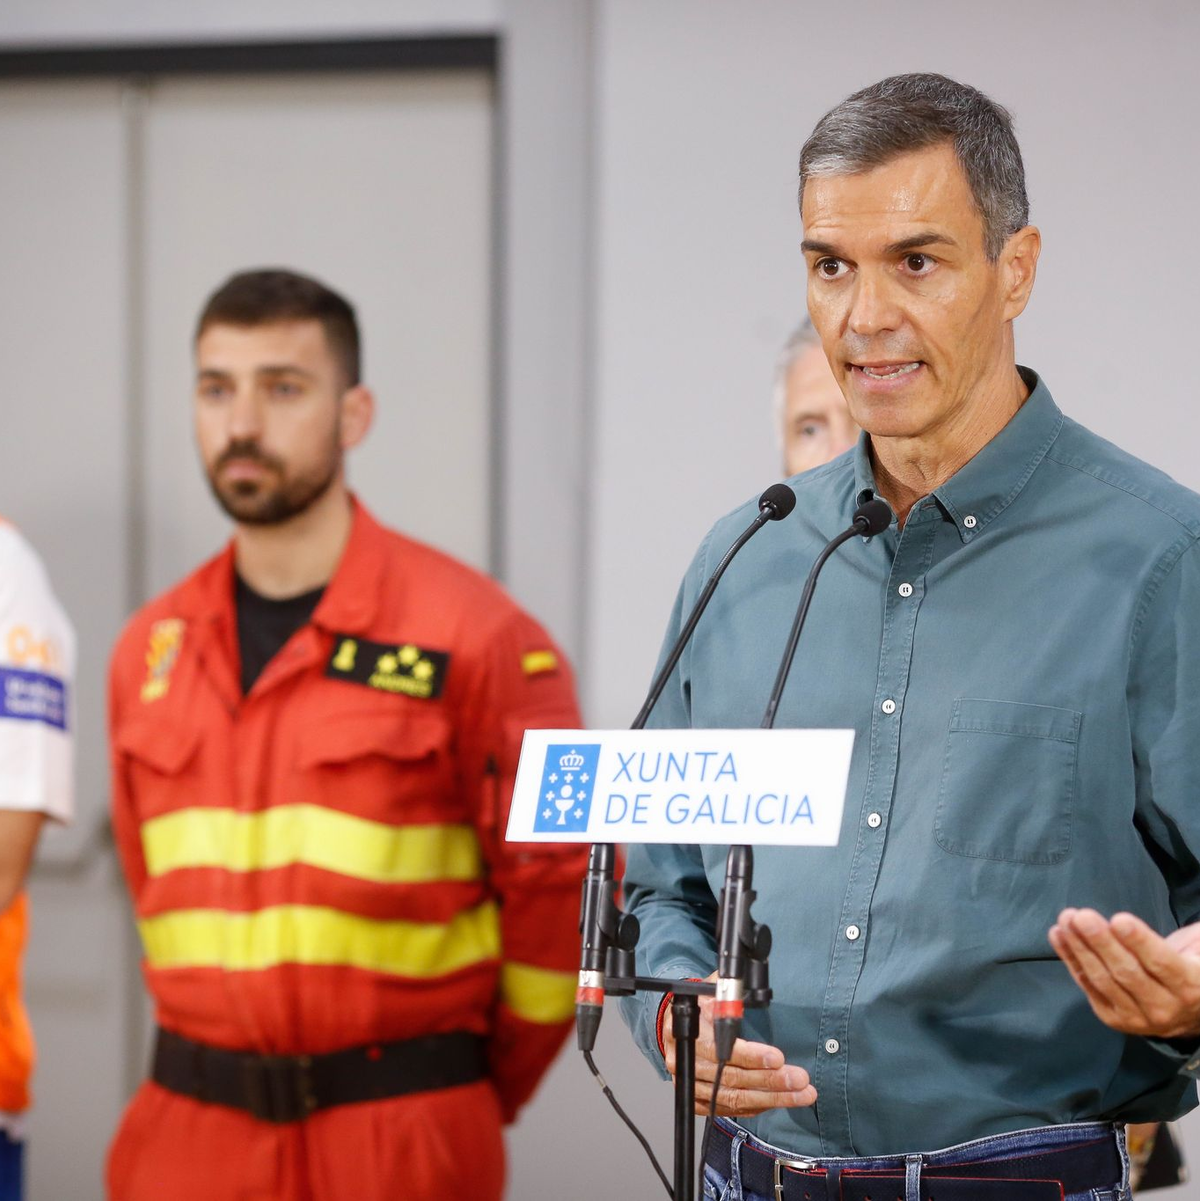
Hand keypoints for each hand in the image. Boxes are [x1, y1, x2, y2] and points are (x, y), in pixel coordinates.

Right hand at [661, 972, 816, 1116]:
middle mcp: (688, 1059)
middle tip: (801, 1082)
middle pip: (732, 1078)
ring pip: (734, 1098)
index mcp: (690, 1029)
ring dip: (771, 1098)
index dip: (752, 1056)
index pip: (723, 1048)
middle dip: (772, 1082)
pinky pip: (729, 1108)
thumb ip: (731, 989)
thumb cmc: (699, 1005)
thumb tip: (755, 982)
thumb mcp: (712, 989)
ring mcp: (690, 1082)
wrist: (673, 1024)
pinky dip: (755, 1106)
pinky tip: (777, 1101)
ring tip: (800, 1095)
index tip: (779, 1058)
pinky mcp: (696, 1098)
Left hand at [1048, 909, 1199, 1039]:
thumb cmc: (1191, 967)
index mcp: (1191, 986)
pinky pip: (1089, 987)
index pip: (1162, 964)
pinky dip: (1071, 960)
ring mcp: (1137, 1018)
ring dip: (1080, 948)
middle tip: (1081, 917)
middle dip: (1101, 942)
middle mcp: (1164, 1008)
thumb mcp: (1198, 949)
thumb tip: (1156, 921)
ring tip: (1065, 921)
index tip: (1118, 919)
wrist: (1190, 1012)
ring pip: (1104, 981)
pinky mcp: (1114, 1019)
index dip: (1139, 942)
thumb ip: (1188, 940)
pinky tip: (1059, 936)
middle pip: (1127, 973)